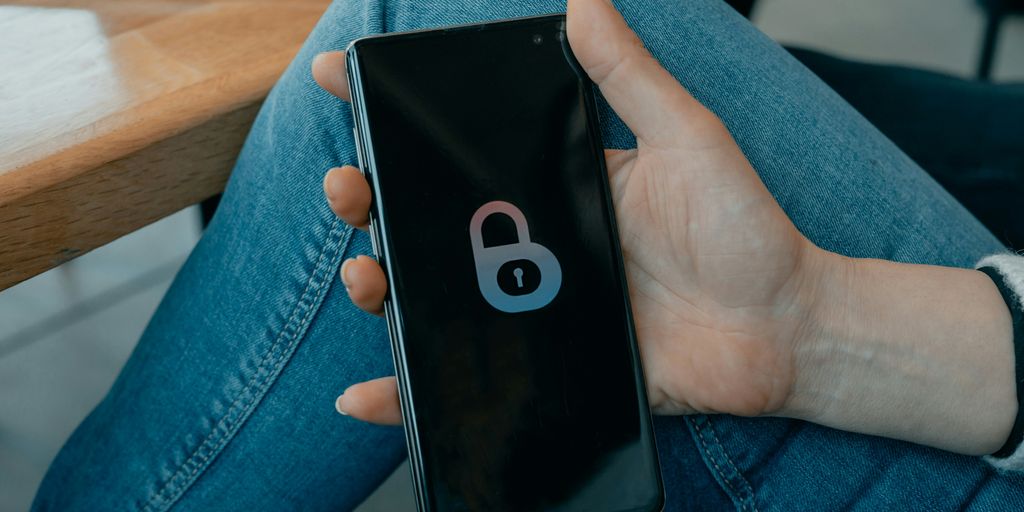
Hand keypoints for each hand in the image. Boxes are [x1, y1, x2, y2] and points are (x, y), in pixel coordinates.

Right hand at [312, 0, 825, 425]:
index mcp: (552, 184)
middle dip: (365, 197)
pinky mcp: (543, 364)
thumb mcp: (686, 138)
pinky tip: (368, 394)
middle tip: (347, 185)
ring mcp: (531, 306)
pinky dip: (408, 392)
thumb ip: (630, 76)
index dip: (391, 114)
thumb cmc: (742, 228)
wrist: (781, 328)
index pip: (457, 143)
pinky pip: (464, 377)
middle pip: (422, 219)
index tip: (340, 79)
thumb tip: (582, 2)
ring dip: (377, 285)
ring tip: (366, 273)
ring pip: (429, 294)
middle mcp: (530, 244)